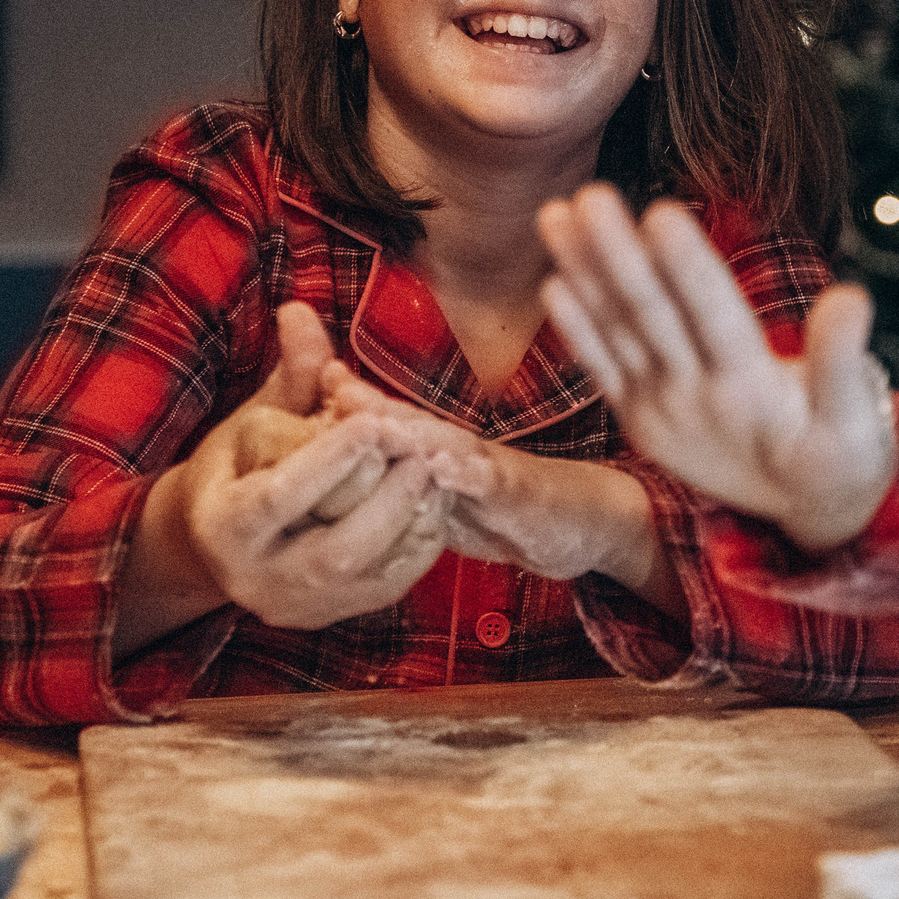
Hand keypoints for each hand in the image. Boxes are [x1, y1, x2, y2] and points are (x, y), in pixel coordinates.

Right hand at [112, 303, 450, 651]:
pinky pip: (388, 586)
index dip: (332, 459)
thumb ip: (290, 373)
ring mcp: (298, 607)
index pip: (281, 496)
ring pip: (370, 571)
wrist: (220, 545)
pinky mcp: (333, 616)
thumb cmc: (240, 467)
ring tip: (435, 468)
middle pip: (336, 546)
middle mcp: (255, 579)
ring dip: (411, 517)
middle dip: (386, 495)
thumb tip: (300, 309)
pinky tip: (434, 502)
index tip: (375, 419)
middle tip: (422, 446)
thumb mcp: (258, 420)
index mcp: (223, 526)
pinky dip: (417, 544)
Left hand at [319, 370, 678, 608]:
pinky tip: (443, 467)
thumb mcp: (442, 498)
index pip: (387, 423)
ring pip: (446, 444)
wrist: (585, 521)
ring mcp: (490, 468)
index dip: (350, 402)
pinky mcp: (519, 494)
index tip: (313, 378)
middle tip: (330, 381)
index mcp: (435, 452)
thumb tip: (346, 472)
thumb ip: (400, 479)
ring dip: (411, 430)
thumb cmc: (506, 508)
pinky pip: (491, 482)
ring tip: (377, 419)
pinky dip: (467, 473)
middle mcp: (459, 450)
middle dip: (369, 403)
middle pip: (409, 422)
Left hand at [536, 184, 896, 552]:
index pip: (716, 317)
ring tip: (554, 215)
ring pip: (618, 331)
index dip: (688, 269)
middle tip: (590, 195)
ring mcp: (662, 408)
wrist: (807, 513)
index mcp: (752, 390)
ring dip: (584, 273)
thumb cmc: (841, 451)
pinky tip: (552, 283)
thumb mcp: (855, 415)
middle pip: (653, 316)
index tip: (661, 213)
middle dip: (618, 255)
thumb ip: (841, 358)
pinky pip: (603, 370)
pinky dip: (577, 330)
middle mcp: (697, 397)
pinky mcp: (641, 418)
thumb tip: (850, 296)